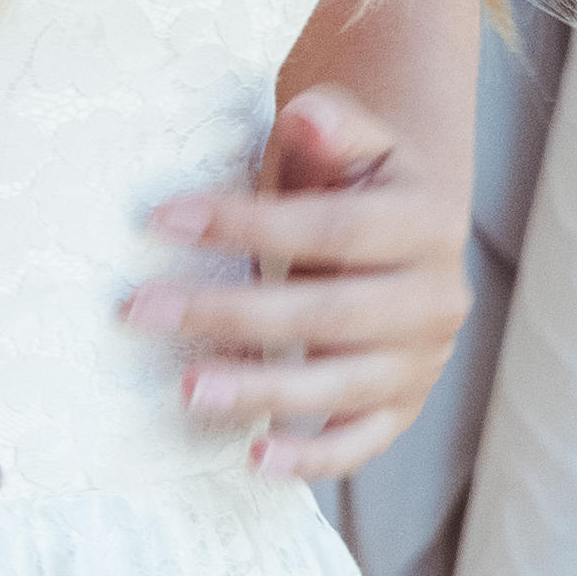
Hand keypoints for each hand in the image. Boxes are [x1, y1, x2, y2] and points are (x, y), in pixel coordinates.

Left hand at [130, 88, 466, 481]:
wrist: (407, 227)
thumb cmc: (357, 178)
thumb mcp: (354, 140)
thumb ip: (334, 127)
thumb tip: (309, 116)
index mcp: (425, 223)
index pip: (329, 229)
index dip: (245, 225)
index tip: (160, 220)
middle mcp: (435, 298)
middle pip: (329, 313)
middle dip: (231, 314)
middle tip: (141, 311)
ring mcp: (421, 361)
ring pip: (342, 385)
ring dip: (262, 391)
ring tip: (187, 389)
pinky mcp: (401, 407)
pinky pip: (361, 442)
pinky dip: (313, 459)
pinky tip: (254, 459)